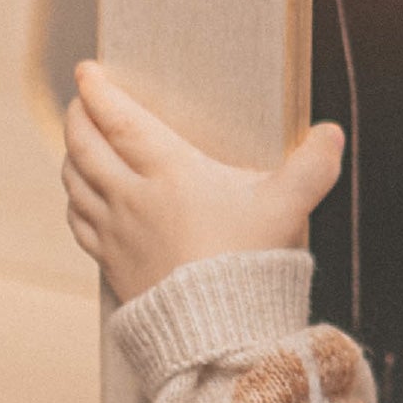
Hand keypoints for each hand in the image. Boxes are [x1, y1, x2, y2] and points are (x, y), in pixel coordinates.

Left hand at [62, 60, 343, 302]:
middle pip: (83, 145)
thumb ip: (312, 168)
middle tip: (80, 102)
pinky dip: (75, 201)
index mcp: (169, 171)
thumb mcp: (286, 209)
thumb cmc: (250, 264)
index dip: (98, 90)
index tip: (88, 71)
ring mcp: (116, 232)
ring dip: (70, 157)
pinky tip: (81, 199)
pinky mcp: (112, 264)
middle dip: (77, 116)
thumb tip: (332, 133)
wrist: (217, 331)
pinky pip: (79, 223)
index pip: (120, 120)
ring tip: (77, 145)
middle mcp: (131, 196)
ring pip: (73, 182)